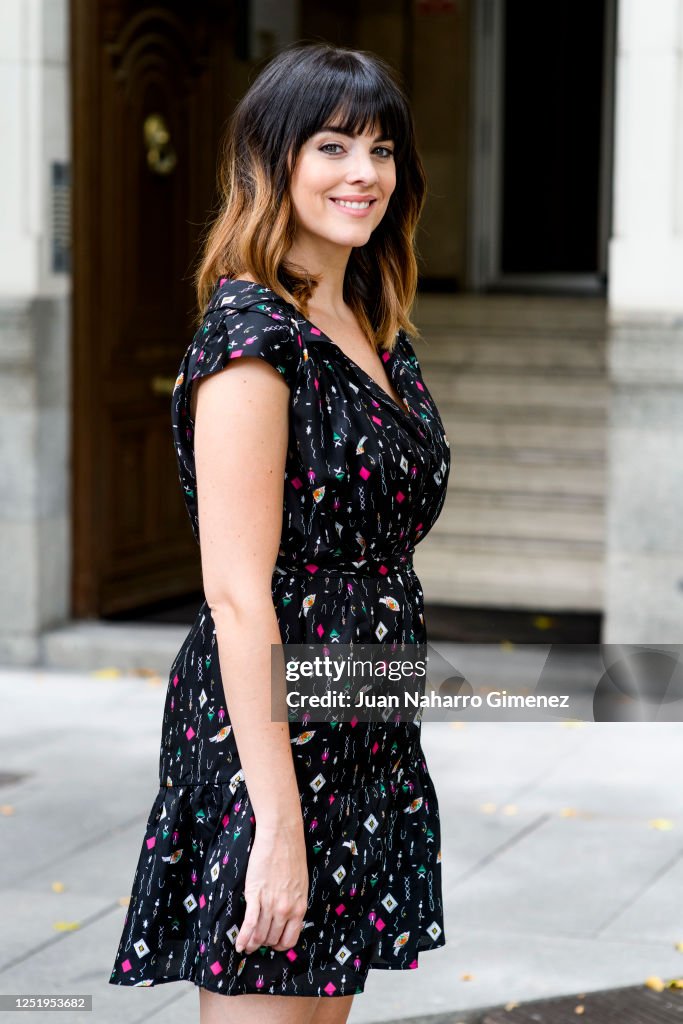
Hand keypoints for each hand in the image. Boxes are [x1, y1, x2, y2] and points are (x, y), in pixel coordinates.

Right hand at [234, 821, 308, 954]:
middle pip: (272, 939)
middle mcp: (286, 910)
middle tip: (256, 942)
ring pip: (260, 935)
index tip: (272, 943)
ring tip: (245, 946)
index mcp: (300, 907)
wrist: (282, 836)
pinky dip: (243, 938)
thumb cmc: (292, 856)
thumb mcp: (301, 884)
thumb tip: (286, 917)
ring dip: (252, 943)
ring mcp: (271, 904)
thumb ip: (294, 902)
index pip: (290, 939)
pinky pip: (249, 924)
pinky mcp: (256, 895)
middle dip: (264, 943)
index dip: (279, 945)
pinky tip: (239, 945)